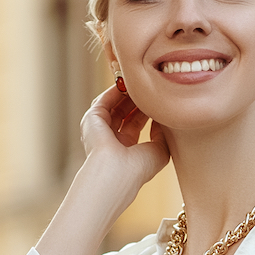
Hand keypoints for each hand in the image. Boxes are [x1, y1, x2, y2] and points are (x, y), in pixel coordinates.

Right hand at [79, 81, 170, 196]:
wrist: (116, 172)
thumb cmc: (139, 168)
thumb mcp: (159, 150)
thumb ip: (163, 133)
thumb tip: (163, 117)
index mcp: (125, 150)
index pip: (135, 124)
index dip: (146, 110)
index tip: (158, 99)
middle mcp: (110, 140)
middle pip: (124, 112)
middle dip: (137, 99)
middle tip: (151, 87)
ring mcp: (99, 130)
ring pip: (114, 105)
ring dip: (127, 93)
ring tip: (141, 83)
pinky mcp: (91, 120)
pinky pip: (104, 100)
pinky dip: (115, 90)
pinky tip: (128, 82)